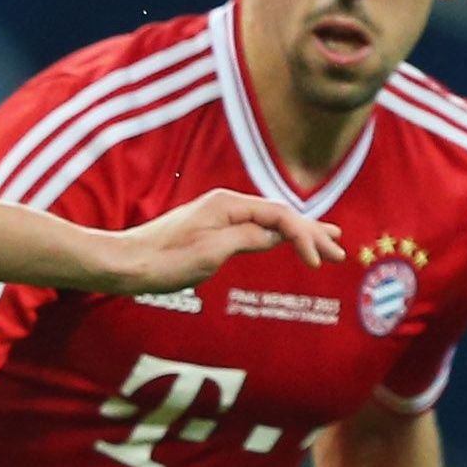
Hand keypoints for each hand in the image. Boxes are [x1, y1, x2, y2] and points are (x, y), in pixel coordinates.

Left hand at [104, 189, 341, 292]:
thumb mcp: (210, 253)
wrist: (127, 262)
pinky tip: (288, 241)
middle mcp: (226, 204)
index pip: (279, 216)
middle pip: (279, 216)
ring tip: (327, 240)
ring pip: (269, 221)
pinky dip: (278, 236)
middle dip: (311, 233)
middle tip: (339, 252)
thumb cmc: (164, 260)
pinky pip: (255, 229)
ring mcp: (220, 216)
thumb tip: (276, 236)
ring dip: (299, 233)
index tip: (317, 262)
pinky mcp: (213, 229)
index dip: (303, 237)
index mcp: (228, 205)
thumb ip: (247, 240)